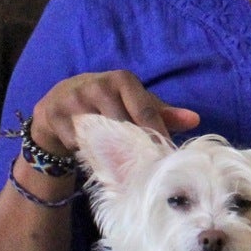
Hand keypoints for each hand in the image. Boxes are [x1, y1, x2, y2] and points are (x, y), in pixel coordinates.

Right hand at [30, 71, 199, 155]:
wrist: (60, 101)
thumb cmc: (108, 103)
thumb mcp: (134, 103)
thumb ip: (163, 112)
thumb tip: (195, 119)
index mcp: (122, 80)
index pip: (145, 112)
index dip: (157, 137)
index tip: (167, 159)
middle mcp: (98, 85)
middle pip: (123, 126)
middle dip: (136, 150)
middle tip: (146, 171)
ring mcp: (74, 99)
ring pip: (99, 137)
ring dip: (111, 155)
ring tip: (121, 168)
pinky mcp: (55, 115)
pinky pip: (77, 144)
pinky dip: (86, 154)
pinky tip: (93, 157)